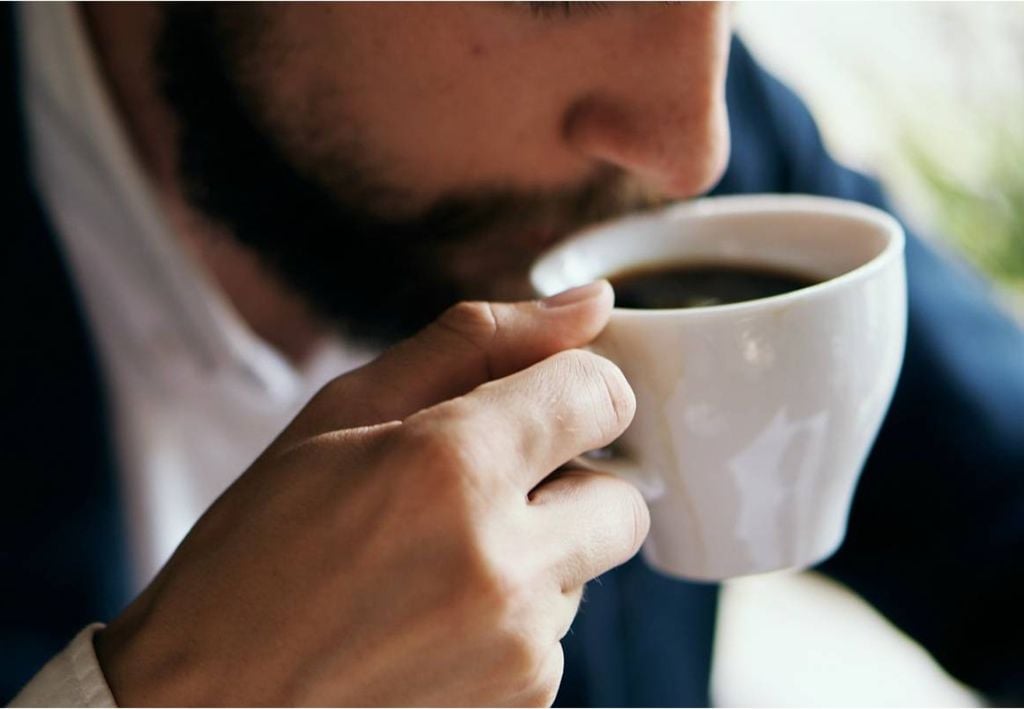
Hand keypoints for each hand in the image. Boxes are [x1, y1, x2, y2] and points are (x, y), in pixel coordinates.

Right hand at [94, 281, 649, 706]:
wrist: (206, 703)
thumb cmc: (257, 552)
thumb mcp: (343, 415)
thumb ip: (478, 343)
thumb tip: (592, 304)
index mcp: (451, 468)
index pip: (601, 395)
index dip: (572, 390)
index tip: (535, 405)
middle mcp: (503, 565)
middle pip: (623, 496)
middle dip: (571, 481)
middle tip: (482, 488)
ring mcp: (521, 649)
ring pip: (588, 567)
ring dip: (538, 551)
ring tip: (434, 562)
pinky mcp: (527, 703)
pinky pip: (559, 632)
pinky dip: (517, 614)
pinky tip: (434, 617)